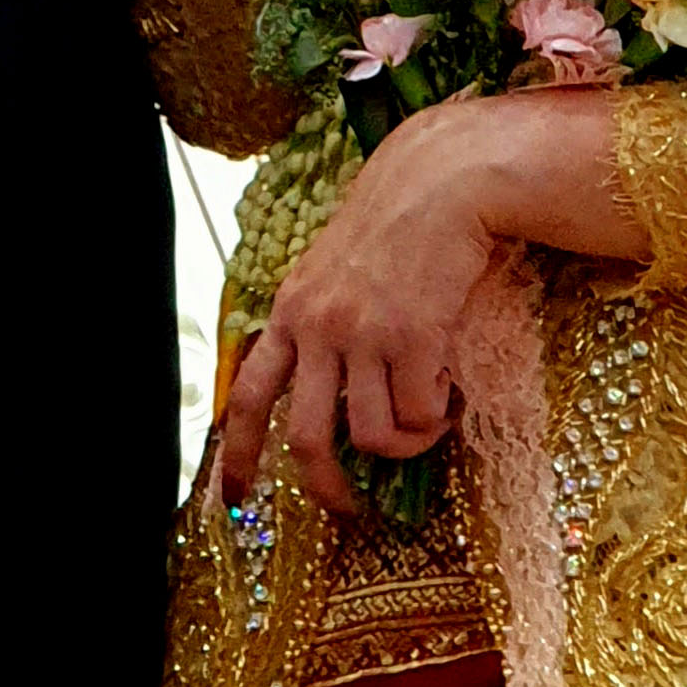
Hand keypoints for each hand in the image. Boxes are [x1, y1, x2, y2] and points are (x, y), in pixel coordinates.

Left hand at [221, 97, 495, 512]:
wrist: (439, 180)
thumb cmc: (392, 224)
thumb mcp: (330, 270)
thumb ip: (317, 324)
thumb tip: (328, 396)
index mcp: (290, 313)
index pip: (248, 396)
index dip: (238, 454)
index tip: (236, 499)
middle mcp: (318, 327)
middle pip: (305, 437)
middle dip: (325, 487)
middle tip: (348, 506)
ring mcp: (364, 333)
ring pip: (372, 437)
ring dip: (405, 446)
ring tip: (426, 423)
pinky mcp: (413, 336)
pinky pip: (420, 414)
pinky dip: (438, 417)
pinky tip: (450, 392)